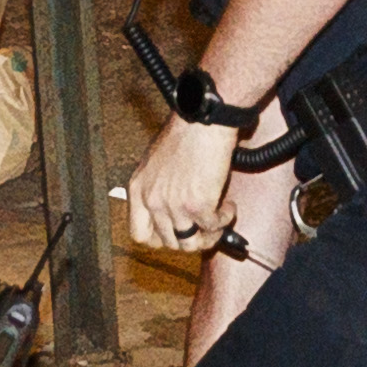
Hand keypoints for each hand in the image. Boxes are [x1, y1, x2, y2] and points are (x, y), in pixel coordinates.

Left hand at [123, 110, 240, 248]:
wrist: (203, 122)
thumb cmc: (184, 134)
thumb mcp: (156, 163)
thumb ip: (158, 187)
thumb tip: (172, 208)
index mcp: (138, 189)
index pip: (139, 234)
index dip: (159, 239)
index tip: (174, 233)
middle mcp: (152, 200)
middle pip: (167, 243)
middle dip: (188, 239)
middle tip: (203, 228)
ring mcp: (173, 206)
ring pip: (189, 243)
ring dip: (208, 236)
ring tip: (218, 220)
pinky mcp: (197, 206)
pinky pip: (213, 228)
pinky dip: (224, 221)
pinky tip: (228, 207)